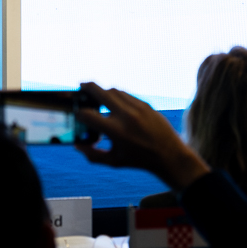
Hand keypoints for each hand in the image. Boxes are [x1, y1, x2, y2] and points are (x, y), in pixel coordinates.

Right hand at [76, 82, 209, 191]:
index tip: (78, 114)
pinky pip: (127, 95)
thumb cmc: (139, 160)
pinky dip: (117, 96)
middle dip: (87, 87)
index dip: (79, 114)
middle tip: (81, 86)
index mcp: (115, 131)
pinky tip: (114, 100)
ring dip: (103, 91)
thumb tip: (77, 146)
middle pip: (100, 92)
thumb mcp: (114, 161)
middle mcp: (125, 115)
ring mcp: (137, 107)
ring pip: (114, 91)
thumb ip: (93, 155)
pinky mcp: (146, 104)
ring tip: (97, 94)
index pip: (88, 115)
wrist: (169, 155)